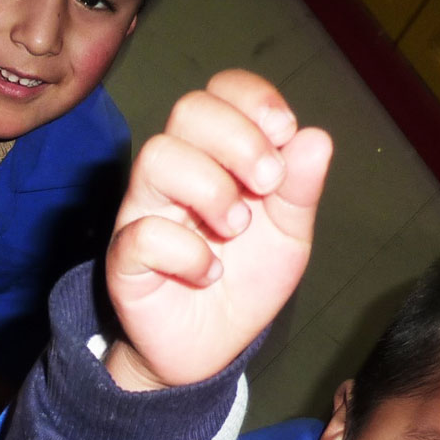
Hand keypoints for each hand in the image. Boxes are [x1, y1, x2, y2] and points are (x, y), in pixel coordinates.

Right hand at [103, 70, 332, 391]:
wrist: (212, 349)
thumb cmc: (244, 280)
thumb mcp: (289, 234)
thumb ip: (300, 189)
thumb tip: (314, 137)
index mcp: (217, 156)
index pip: (220, 91)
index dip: (253, 100)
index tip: (284, 134)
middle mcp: (176, 173)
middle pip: (188, 110)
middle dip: (239, 139)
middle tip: (266, 185)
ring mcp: (144, 211)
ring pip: (159, 157)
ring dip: (212, 190)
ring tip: (236, 230)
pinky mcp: (124, 258)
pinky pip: (143, 233)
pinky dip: (187, 254)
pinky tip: (208, 274)